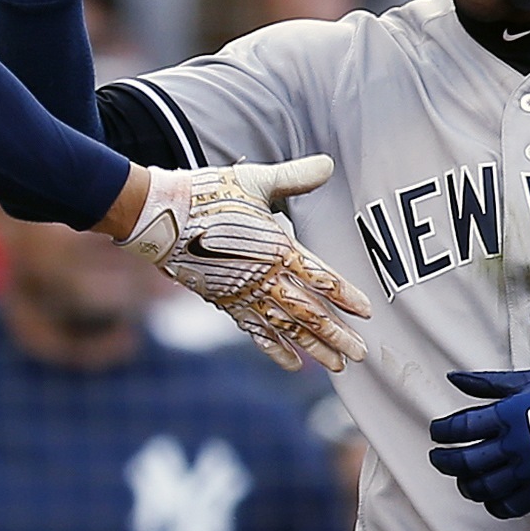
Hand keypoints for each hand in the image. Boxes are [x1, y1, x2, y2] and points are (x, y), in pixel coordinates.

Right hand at [121, 158, 372, 371]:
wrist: (162, 217)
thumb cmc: (210, 193)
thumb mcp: (255, 180)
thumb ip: (294, 178)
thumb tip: (329, 165)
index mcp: (277, 247)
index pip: (321, 277)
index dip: (345, 295)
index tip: (367, 312)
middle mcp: (264, 277)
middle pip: (309, 312)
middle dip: (336, 334)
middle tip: (361, 354)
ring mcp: (244, 293)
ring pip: (286, 328)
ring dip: (313, 348)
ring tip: (338, 366)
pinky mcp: (225, 302)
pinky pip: (255, 331)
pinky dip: (275, 349)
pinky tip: (293, 365)